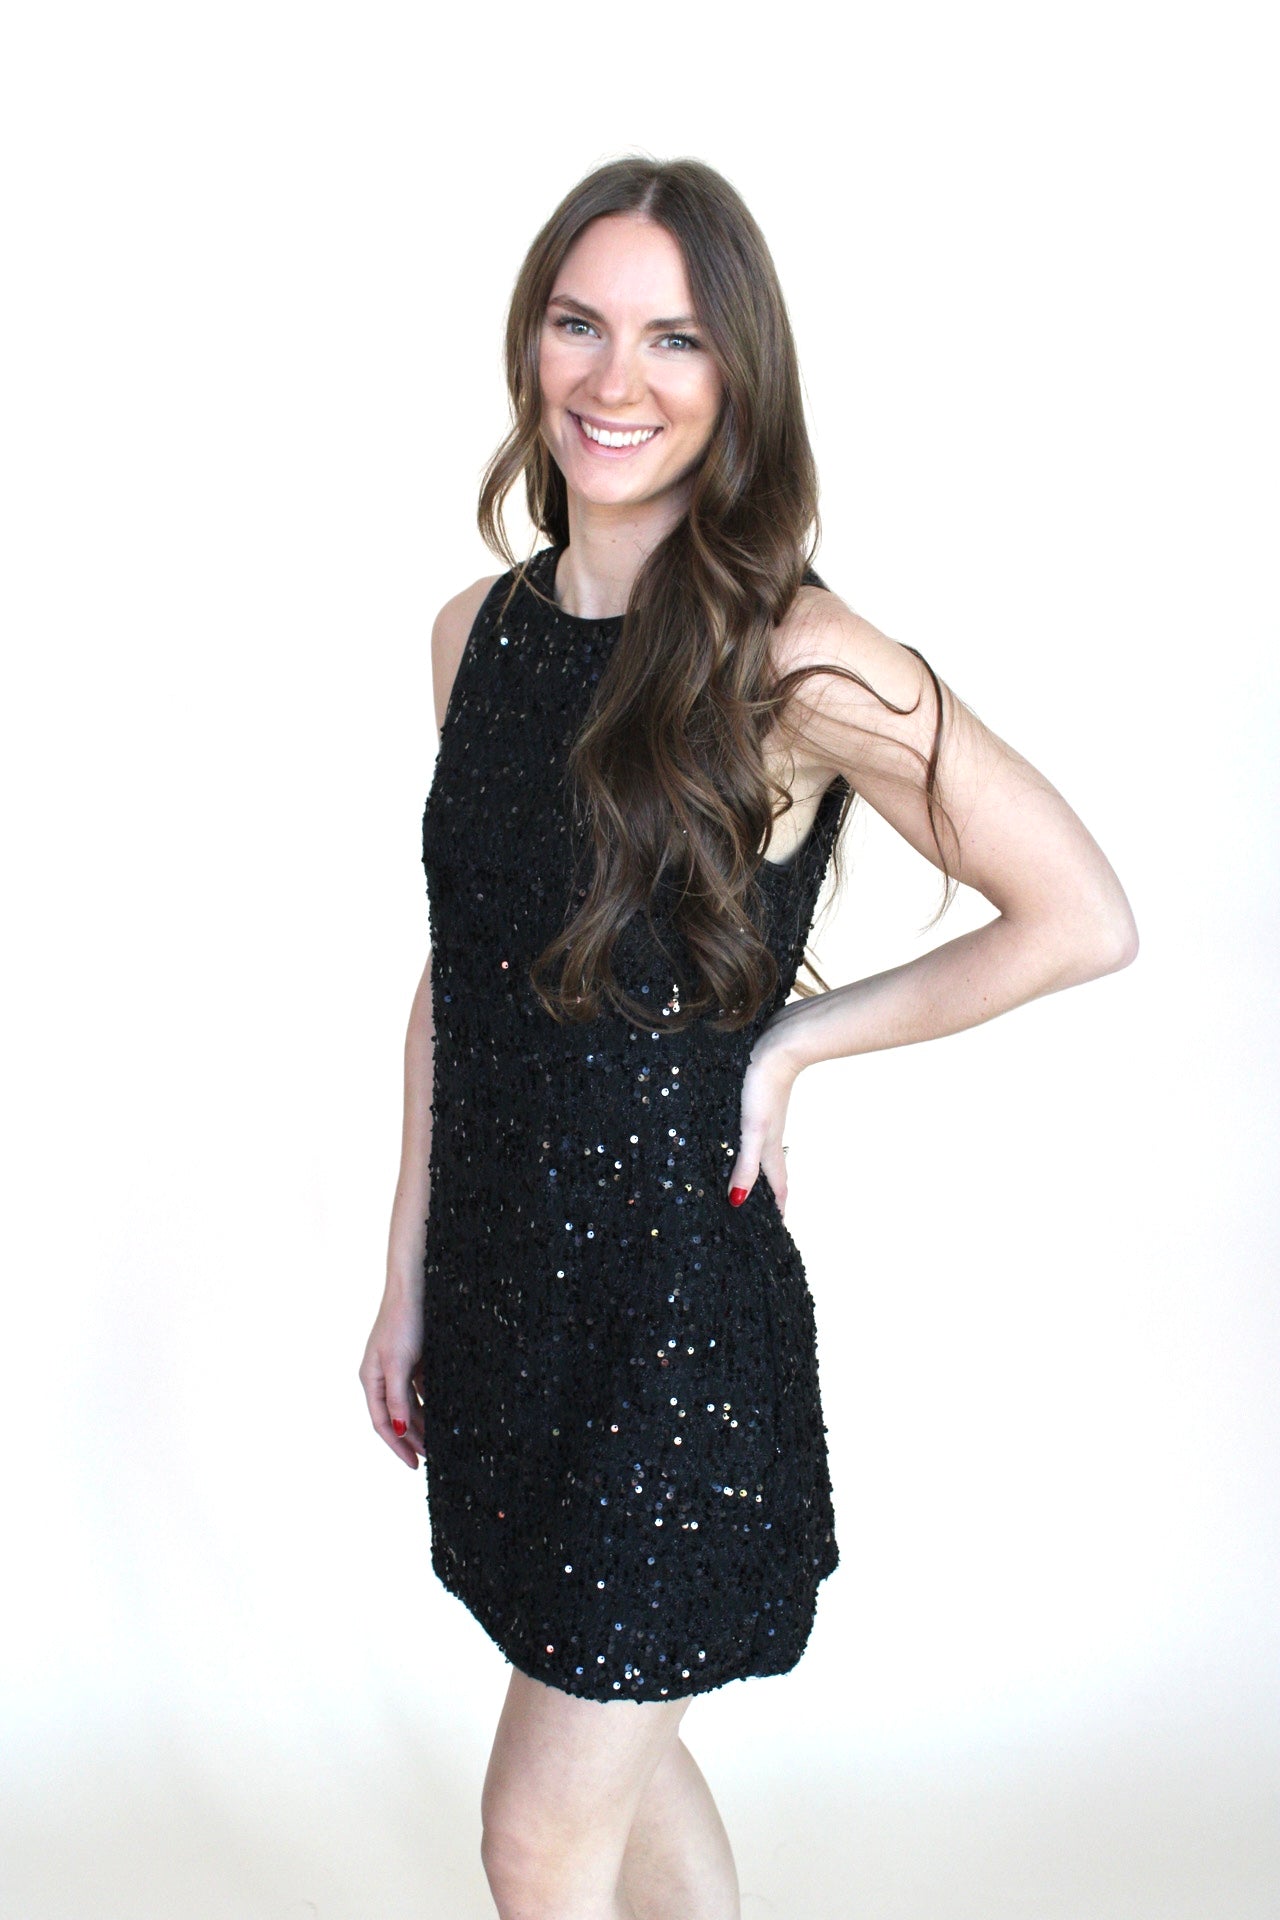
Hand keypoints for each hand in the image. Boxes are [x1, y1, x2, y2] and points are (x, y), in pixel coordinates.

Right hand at [359, 1283, 425, 1467]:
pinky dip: (430, 1402)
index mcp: (372, 1379)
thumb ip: (398, 1398)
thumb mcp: (399, 1363)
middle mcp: (382, 1376)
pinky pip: (421, 1389)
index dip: (397, 1445)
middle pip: (397, 1416)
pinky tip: (443, 1411)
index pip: (383, 1423)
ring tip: (438, 1440)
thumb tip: (399, 1430)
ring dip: (422, 1422)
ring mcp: (397, 1367)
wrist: (414, 1286)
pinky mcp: (413, 1358)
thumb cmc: (402, 1322)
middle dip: (412, 1438)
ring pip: (409, 1404)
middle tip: (431, 1457)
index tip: (414, 1464)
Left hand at [727, 1027, 800, 1217]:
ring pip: (762, 1151)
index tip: (778, 1229)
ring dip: (758, 1170)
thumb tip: (737, 1201)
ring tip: (750, 1182)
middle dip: (768, 1194)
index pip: (778, 1186)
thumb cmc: (766, 1087)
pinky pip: (754, 1132)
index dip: (779, 1209)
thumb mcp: (753, 1129)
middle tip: (761, 1213)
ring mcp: (766, 1118)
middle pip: (772, 1171)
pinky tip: (737, 1138)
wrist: (779, 1046)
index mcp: (770, 1147)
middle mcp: (770, 1135)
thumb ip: (747, 1164)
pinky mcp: (758, 1102)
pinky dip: (748, 1144)